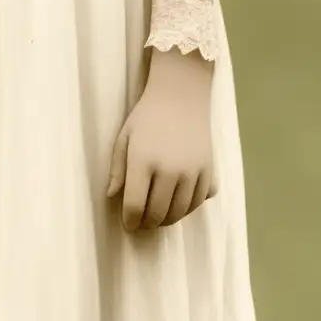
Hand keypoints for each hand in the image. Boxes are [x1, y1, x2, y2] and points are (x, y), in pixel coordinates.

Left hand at [106, 46, 217, 232]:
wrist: (181, 96)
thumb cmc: (147, 117)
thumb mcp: (124, 139)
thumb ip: (117, 169)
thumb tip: (111, 196)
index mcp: (144, 161)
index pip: (135, 205)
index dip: (130, 220)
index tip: (128, 224)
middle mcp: (170, 169)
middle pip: (158, 213)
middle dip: (147, 223)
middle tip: (142, 223)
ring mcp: (193, 171)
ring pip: (180, 211)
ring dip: (167, 220)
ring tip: (158, 217)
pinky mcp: (209, 170)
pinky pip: (199, 201)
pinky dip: (188, 209)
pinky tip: (178, 205)